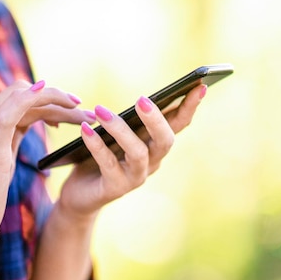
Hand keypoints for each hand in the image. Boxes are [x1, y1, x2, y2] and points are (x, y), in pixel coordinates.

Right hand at [0, 80, 93, 245]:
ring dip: (57, 101)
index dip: (47, 98)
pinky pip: (10, 113)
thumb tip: (26, 127)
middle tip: (85, 111)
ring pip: (22, 98)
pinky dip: (28, 98)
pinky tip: (45, 91)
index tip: (71, 109)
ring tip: (83, 112)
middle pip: (24, 92)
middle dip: (58, 97)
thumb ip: (9, 139)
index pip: (19, 96)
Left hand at [57, 84, 207, 216]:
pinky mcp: (115, 189)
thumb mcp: (116, 134)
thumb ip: (129, 120)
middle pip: (164, 141)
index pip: (179, 124)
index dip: (190, 107)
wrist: (80, 194)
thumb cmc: (100, 157)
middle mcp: (151, 162)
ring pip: (138, 153)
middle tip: (142, 99)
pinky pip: (108, 164)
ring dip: (120, 129)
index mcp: (155, 145)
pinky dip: (97, 145)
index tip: (200, 85)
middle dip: (156, 119)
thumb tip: (142, 99)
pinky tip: (85, 129)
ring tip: (100, 110)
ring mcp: (135, 178)